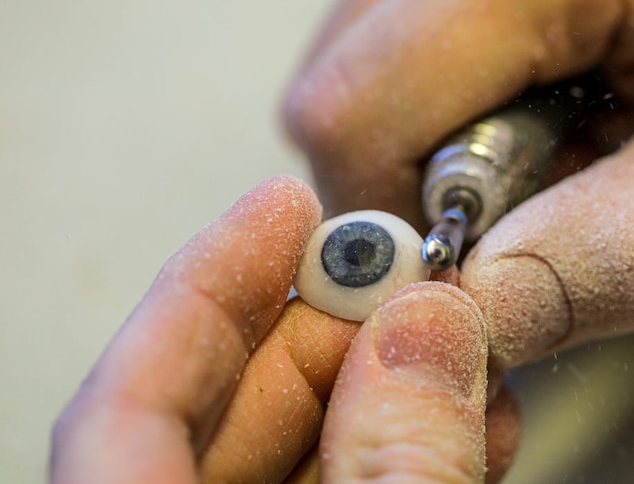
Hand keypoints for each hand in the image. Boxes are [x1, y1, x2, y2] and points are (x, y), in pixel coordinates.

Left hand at [51, 176, 517, 482]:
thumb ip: (398, 457)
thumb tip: (428, 337)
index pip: (134, 393)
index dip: (209, 284)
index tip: (279, 209)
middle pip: (230, 409)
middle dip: (330, 332)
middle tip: (405, 284)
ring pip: (302, 456)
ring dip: (389, 395)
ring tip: (461, 355)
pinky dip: (405, 455)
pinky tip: (466, 428)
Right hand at [284, 0, 633, 368]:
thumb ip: (626, 245)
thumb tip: (482, 319)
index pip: (353, 115)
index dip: (400, 224)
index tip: (482, 266)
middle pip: (334, 103)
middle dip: (418, 190)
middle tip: (539, 185)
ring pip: (348, 86)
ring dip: (431, 151)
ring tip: (543, 133)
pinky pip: (378, 65)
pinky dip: (435, 116)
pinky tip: (518, 102)